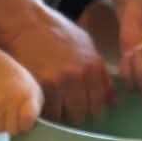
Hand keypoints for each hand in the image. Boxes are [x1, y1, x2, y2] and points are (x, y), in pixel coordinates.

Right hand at [0, 9, 111, 124]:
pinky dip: (46, 112)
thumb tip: (114, 102)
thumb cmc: (56, 32)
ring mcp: (59, 83)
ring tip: (53, 104)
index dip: (91, 107)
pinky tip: (43, 102)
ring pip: (65, 116)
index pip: (99, 103)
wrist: (27, 24)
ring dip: (60, 114)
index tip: (83, 105)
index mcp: (93, 66)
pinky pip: (48, 113)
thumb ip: (101, 75)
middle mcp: (79, 76)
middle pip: (83, 113)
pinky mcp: (40, 88)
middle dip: (75, 112)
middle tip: (66, 106)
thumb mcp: (86, 46)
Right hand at [0, 61, 42, 134]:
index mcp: (28, 95)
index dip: (26, 123)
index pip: (27, 118)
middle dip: (14, 126)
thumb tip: (26, 127)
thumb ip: (34, 111)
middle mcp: (11, 98)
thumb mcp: (34, 93)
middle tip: (14, 115)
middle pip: (13, 129)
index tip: (25, 119)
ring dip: (2, 125)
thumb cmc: (20, 87)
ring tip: (4, 113)